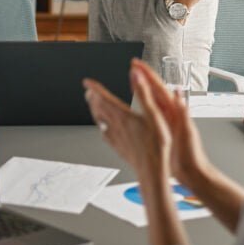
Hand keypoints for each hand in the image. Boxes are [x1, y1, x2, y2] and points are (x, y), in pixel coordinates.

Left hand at [83, 60, 172, 178]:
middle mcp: (115, 125)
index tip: (87, 82)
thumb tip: (136, 74)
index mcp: (123, 115)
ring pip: (99, 119)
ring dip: (94, 109)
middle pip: (98, 108)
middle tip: (88, 91)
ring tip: (92, 105)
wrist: (152, 170)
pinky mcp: (117, 146)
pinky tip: (102, 127)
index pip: (103, 97)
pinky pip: (104, 132)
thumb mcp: (154, 114)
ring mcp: (114, 137)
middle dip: (92, 97)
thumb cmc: (156, 145)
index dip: (94, 88)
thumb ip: (143, 92)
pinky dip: (100, 125)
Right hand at [129, 59, 209, 185]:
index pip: (159, 87)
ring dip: (141, 87)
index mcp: (175, 111)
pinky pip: (149, 111)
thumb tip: (179, 93)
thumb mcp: (188, 131)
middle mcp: (171, 112)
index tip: (137, 64)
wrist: (193, 171)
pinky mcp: (162, 128)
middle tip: (132, 66)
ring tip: (132, 78)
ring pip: (151, 98)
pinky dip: (142, 103)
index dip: (147, 74)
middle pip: (154, 89)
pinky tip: (136, 102)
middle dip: (143, 76)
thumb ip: (183, 112)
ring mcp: (166, 119)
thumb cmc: (192, 154)